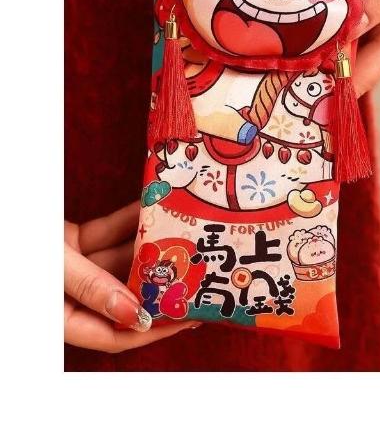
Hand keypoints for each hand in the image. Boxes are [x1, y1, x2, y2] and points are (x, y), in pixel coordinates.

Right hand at [65, 202, 198, 352]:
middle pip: (123, 295)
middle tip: (196, 270)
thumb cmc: (14, 248)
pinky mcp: (70, 241)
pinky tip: (155, 209)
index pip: (116, 336)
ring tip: (185, 235)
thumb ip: (92, 287)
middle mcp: (70, 297)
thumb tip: (137, 314)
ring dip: (149, 246)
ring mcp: (71, 267)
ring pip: (119, 261)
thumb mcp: (56, 269)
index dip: (155, 329)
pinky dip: (129, 222)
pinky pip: (107, 233)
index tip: (190, 315)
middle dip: (159, 281)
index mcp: (62, 319)